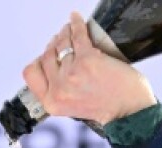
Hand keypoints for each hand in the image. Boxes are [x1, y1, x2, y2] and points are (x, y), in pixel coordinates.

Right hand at [23, 11, 157, 125]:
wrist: (131, 113)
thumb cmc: (108, 108)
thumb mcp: (73, 107)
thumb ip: (60, 90)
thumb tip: (55, 63)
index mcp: (52, 102)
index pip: (31, 73)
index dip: (39, 61)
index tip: (49, 56)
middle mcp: (59, 88)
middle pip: (46, 55)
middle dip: (54, 45)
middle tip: (63, 41)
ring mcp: (72, 73)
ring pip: (61, 43)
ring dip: (65, 34)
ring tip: (71, 31)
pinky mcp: (88, 60)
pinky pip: (77, 35)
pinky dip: (76, 24)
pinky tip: (76, 19)